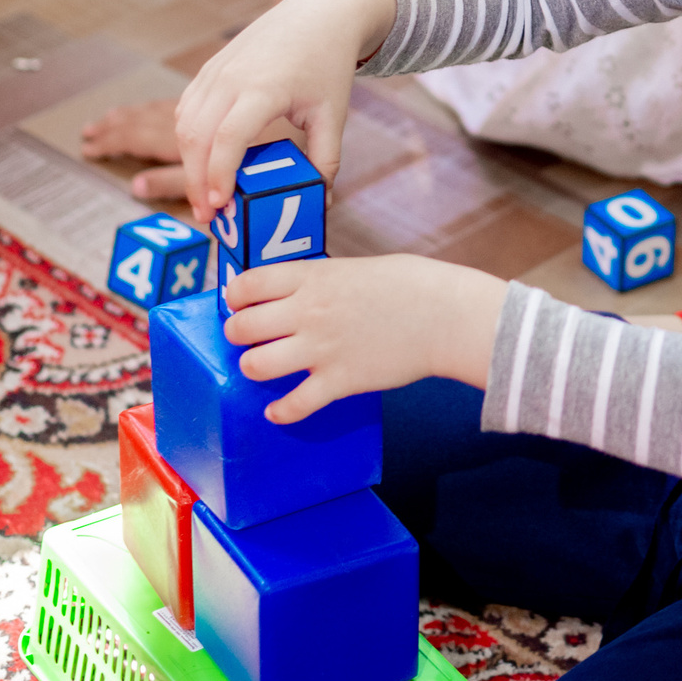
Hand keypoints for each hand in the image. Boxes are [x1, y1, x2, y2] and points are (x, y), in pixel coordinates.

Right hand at [176, 0, 396, 221]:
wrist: (318, 14)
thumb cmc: (327, 65)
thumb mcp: (333, 114)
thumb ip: (326, 160)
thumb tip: (321, 201)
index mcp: (264, 88)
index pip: (228, 137)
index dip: (218, 175)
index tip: (219, 206)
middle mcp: (232, 78)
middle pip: (196, 135)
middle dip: (196, 180)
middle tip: (208, 217)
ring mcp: (216, 71)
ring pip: (184, 124)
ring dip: (188, 163)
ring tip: (205, 196)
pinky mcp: (209, 69)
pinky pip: (186, 109)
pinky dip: (188, 140)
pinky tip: (203, 162)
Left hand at [221, 253, 506, 420]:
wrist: (446, 316)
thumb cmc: (411, 285)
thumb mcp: (356, 268)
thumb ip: (321, 281)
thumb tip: (301, 293)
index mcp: (313, 278)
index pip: (246, 285)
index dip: (235, 297)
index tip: (240, 304)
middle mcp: (308, 312)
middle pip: (242, 328)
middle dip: (238, 335)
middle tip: (250, 338)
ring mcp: (322, 349)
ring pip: (255, 366)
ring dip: (253, 369)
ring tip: (264, 367)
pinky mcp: (339, 382)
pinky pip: (293, 406)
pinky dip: (280, 412)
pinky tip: (278, 410)